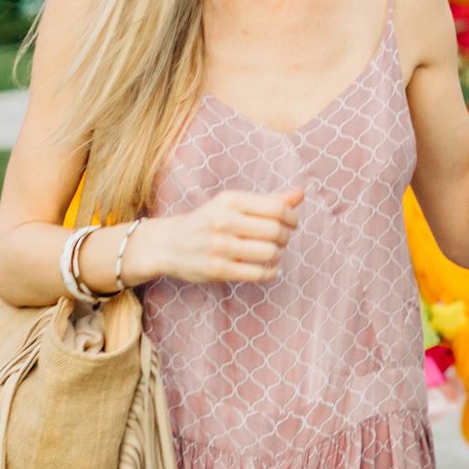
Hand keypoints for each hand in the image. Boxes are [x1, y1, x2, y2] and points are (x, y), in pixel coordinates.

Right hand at [144, 188, 303, 284]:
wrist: (169, 244)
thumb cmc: (208, 221)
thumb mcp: (232, 205)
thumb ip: (267, 201)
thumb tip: (300, 194)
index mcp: (230, 200)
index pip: (277, 208)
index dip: (291, 217)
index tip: (291, 224)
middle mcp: (224, 221)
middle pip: (276, 231)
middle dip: (284, 237)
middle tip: (279, 240)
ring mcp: (220, 246)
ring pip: (270, 253)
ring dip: (278, 255)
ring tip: (273, 254)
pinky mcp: (217, 270)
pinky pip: (258, 273)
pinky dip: (270, 272)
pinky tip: (270, 269)